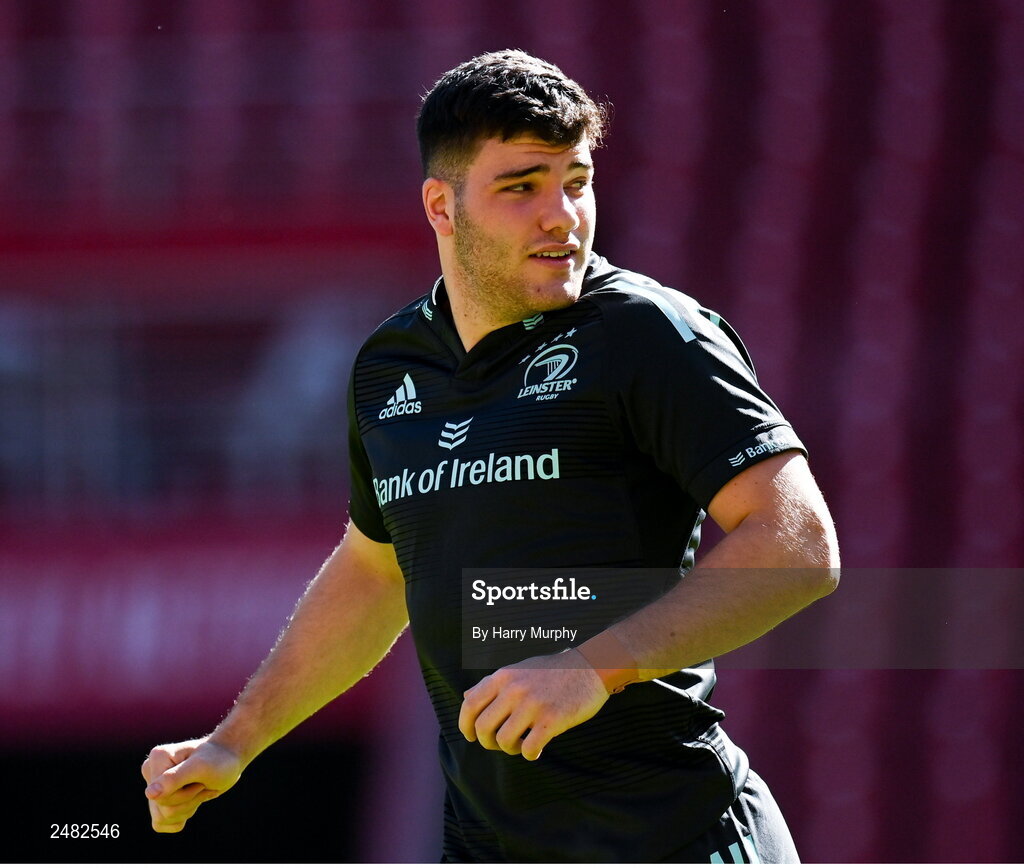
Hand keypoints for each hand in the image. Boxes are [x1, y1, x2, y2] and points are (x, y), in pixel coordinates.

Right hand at [142, 737, 242, 832]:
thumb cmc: (218, 760)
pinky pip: (161, 824)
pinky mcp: (160, 799)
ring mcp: (155, 787)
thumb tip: (149, 794)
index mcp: (157, 758)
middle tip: (203, 784)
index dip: (186, 794)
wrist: (228, 760)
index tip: (202, 779)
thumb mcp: (201, 767)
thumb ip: (174, 779)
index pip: (160, 797)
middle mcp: (151, 771)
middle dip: (189, 801)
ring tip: (200, 790)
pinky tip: (194, 799)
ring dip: (188, 808)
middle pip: (162, 809)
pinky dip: (183, 816)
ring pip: (161, 818)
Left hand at [458, 650, 609, 760]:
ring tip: (521, 744)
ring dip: (510, 749)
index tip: (471, 736)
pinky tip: (536, 749)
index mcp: (503, 676)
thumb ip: (493, 684)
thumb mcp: (518, 669)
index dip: (465, 725)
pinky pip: (529, 748)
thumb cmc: (552, 670)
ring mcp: (533, 704)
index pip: (469, 704)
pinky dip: (529, 754)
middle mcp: (514, 689)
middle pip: (483, 727)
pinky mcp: (552, 719)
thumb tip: (465, 697)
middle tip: (500, 744)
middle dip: (488, 743)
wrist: (591, 667)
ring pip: (504, 741)